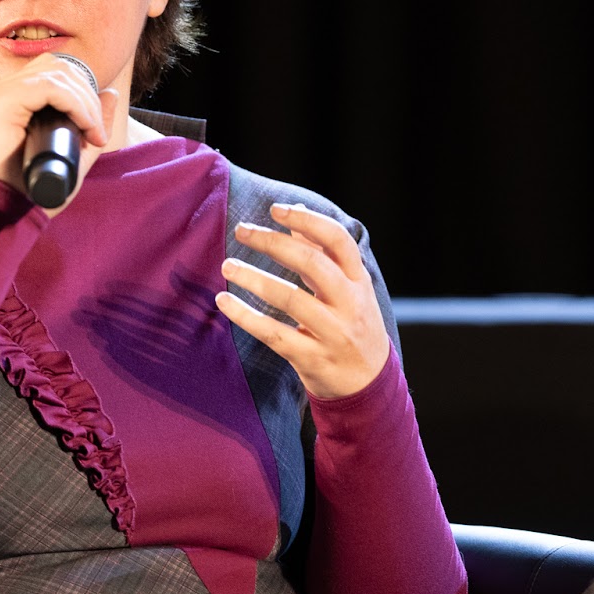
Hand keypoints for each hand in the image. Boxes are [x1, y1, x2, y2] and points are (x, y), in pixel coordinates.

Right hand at [0, 53, 117, 210]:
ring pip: (56, 74)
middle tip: (97, 131)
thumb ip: (91, 122)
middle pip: (58, 66)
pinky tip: (84, 126)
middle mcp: (1, 90)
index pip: (55, 71)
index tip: (97, 129)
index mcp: (13, 97)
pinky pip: (48, 88)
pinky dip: (74, 104)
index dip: (84, 91)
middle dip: (88, 95)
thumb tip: (110, 93)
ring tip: (93, 132)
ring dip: (85, 101)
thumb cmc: (35, 188)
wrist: (7, 213)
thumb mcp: (74, 152)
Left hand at [216, 202, 390, 399]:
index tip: (275, 210)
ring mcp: (333, 333)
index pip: (338, 240)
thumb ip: (321, 251)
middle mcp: (350, 304)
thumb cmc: (352, 323)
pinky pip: (275, 334)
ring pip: (290, 299)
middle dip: (273, 243)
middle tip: (242, 231)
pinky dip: (246, 316)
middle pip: (312, 264)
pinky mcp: (313, 359)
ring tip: (228, 265)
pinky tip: (224, 301)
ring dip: (254, 278)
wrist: (368, 384)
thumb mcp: (347, 287)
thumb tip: (297, 209)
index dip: (307, 221)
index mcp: (358, 281)